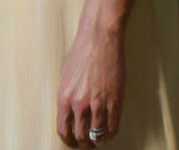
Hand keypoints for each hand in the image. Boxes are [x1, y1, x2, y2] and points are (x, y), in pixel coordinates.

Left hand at [55, 21, 124, 146]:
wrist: (99, 39)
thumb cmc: (81, 54)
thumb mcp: (66, 77)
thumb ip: (68, 97)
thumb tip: (70, 115)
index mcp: (64, 97)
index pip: (63, 129)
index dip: (68, 140)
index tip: (72, 142)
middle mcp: (79, 103)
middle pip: (81, 136)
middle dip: (83, 143)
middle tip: (86, 144)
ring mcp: (98, 103)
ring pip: (97, 135)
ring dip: (97, 140)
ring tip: (98, 140)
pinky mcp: (115, 101)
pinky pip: (113, 127)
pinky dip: (111, 133)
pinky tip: (109, 132)